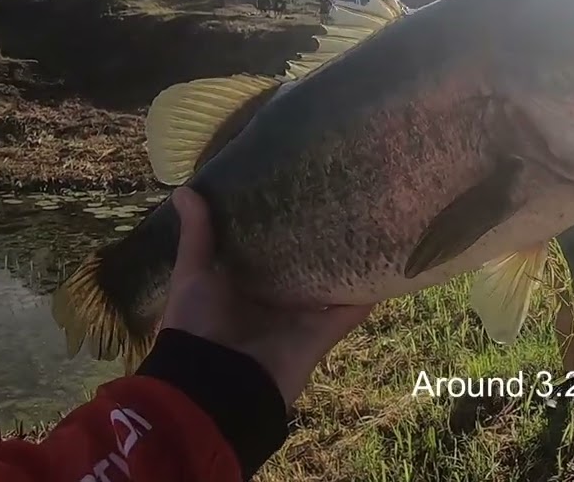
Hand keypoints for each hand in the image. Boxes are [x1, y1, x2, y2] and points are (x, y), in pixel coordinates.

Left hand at [160, 187, 374, 408]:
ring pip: (332, 285)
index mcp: (243, 285)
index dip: (282, 225)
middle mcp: (275, 300)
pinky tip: (388, 266)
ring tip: (372, 225)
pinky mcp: (323, 332)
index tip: (299, 192)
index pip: (268, 250)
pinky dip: (369, 294)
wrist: (218, 384)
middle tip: (343, 201)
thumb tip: (186, 189)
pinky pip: (350, 311)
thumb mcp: (194, 276)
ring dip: (349, 264)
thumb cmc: (199, 324)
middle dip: (321, 241)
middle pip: (304, 267)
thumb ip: (198, 237)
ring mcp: (301, 316)